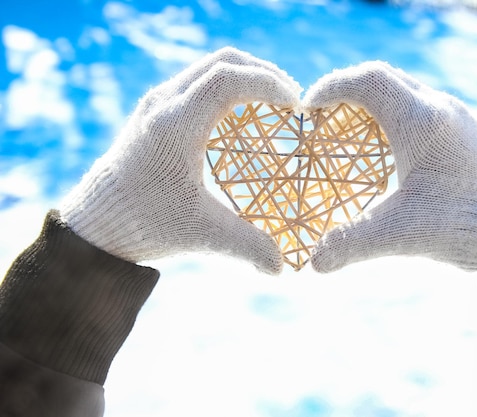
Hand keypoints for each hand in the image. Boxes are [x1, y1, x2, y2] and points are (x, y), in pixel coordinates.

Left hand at [60, 47, 301, 273]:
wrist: (96, 222)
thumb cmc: (147, 224)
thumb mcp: (201, 235)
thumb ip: (247, 247)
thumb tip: (282, 267)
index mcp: (175, 126)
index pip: (228, 80)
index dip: (268, 84)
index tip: (295, 105)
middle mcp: (164, 103)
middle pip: (223, 61)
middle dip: (263, 73)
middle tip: (290, 98)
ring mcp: (157, 101)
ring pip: (209, 65)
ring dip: (245, 75)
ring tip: (271, 100)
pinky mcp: (154, 108)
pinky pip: (197, 78)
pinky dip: (226, 84)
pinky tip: (241, 113)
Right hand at [302, 61, 476, 271]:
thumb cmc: (466, 222)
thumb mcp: (402, 233)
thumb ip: (352, 244)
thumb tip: (314, 263)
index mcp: (419, 121)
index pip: (367, 81)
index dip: (332, 87)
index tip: (309, 105)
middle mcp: (437, 108)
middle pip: (383, 77)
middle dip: (347, 89)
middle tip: (324, 113)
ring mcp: (455, 115)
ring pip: (404, 88)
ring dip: (372, 98)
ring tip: (350, 125)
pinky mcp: (465, 129)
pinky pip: (420, 103)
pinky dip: (393, 110)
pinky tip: (388, 143)